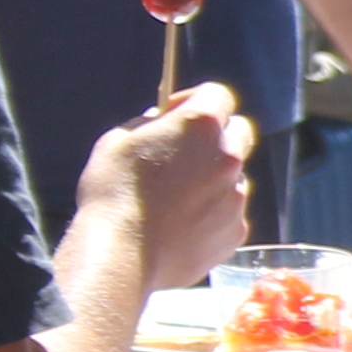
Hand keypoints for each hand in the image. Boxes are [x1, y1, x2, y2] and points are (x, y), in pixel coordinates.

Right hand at [84, 86, 257, 291]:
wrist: (121, 256)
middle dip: (216, 135)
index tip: (175, 113)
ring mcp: (236, 196)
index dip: (195, 99)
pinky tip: (180, 226)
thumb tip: (161, 124)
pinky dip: (212, 214)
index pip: (217, 95)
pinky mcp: (235, 231)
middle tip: (184, 152)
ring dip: (213, 178)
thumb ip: (147, 125)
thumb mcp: (117, 141)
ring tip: (175, 198)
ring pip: (234, 176)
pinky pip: (229, 213)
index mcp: (201, 125)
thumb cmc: (112, 194)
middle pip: (238, 132)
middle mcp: (229, 156)